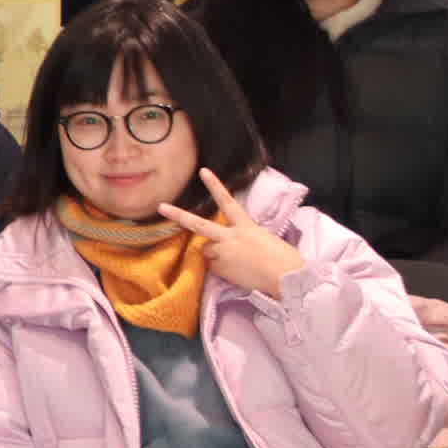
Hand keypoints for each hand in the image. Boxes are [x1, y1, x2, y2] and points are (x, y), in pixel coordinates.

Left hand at [158, 168, 304, 299]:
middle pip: (199, 224)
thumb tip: (227, 245)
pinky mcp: (220, 269)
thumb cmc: (282, 258)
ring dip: (216, 255)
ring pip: (208, 251)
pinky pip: (214, 267)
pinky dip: (222, 269)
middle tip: (161, 207)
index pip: (227, 202)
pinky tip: (238, 273)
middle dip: (178, 215)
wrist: (286, 276)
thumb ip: (242, 237)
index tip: (203, 171)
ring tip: (238, 263)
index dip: (215, 185)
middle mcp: (230, 236)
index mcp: (245, 226)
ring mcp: (223, 253)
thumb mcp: (262, 239)